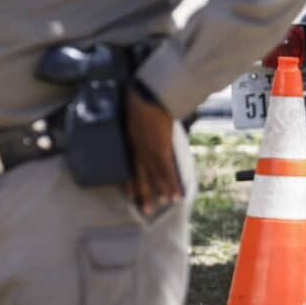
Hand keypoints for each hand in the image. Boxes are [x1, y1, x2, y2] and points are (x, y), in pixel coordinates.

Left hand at [124, 83, 182, 216]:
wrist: (146, 93)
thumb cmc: (138, 96)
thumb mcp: (131, 111)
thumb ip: (134, 120)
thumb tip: (136, 120)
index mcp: (129, 140)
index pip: (129, 165)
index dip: (130, 181)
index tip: (130, 194)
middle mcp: (137, 148)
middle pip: (140, 175)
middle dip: (143, 193)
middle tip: (145, 210)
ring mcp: (149, 149)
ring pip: (155, 175)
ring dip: (160, 190)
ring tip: (165, 204)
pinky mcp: (161, 148)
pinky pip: (166, 169)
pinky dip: (171, 182)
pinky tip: (176, 194)